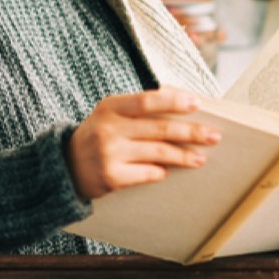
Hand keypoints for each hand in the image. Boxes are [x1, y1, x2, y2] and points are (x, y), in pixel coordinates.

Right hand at [67, 88, 221, 200]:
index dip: (175, 101)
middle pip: (160, 129)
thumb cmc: (99, 136)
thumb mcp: (111, 114)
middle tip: (214, 136)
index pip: (148, 100)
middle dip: (192, 133)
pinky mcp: (111, 177)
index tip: (197, 104)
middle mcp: (109, 128)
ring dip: (184, 156)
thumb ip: (139, 108)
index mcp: (110, 107)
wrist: (65, 167)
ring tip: (201, 158)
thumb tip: (183, 104)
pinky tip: (169, 171)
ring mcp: (110, 154)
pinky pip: (148, 174)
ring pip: (159, 153)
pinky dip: (161, 172)